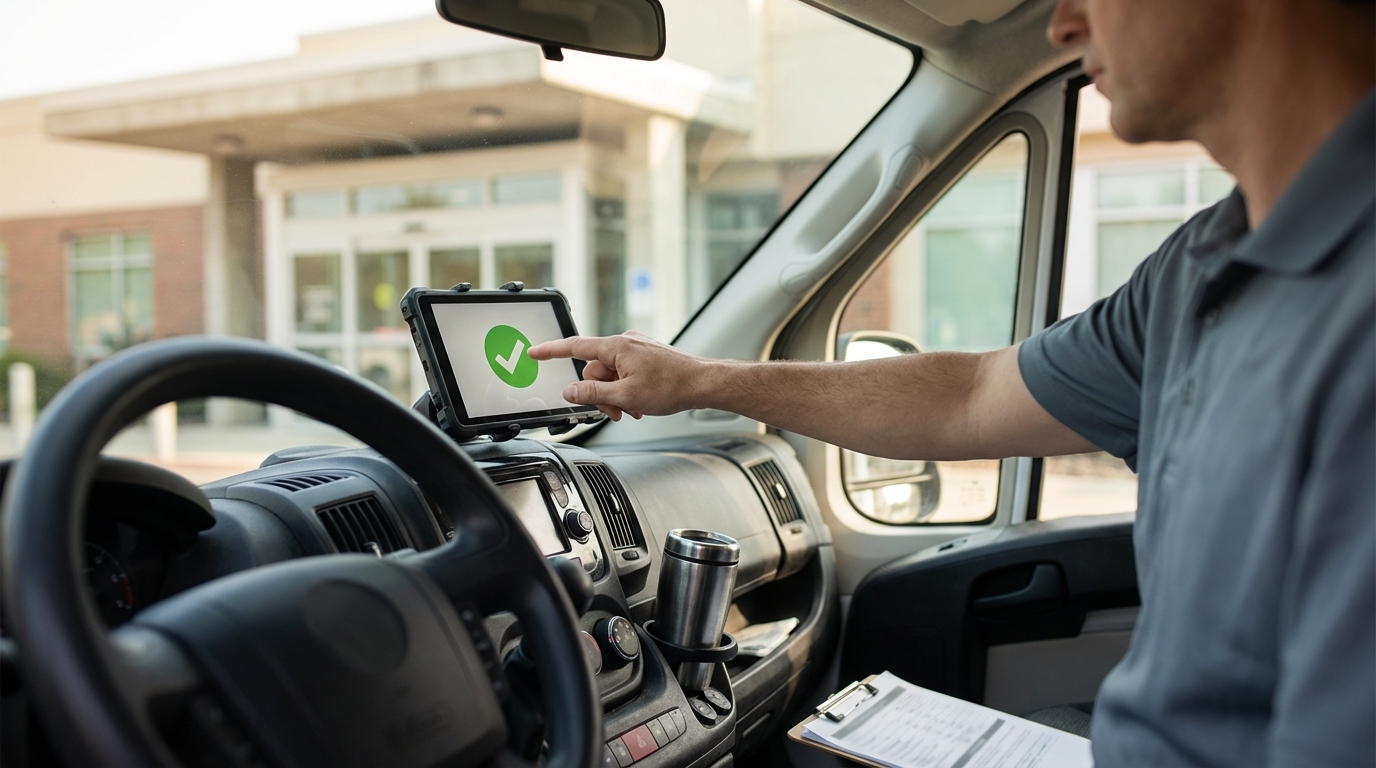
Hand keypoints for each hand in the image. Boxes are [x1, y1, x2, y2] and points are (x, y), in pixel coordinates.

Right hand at [528, 331, 707, 420]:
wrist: (702, 383)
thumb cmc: (672, 386)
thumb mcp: (626, 396)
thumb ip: (593, 393)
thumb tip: (570, 391)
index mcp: (616, 347)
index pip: (575, 347)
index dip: (551, 351)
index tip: (534, 352)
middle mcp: (625, 343)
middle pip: (594, 370)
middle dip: (600, 393)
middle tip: (614, 411)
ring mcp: (636, 349)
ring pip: (610, 375)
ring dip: (615, 395)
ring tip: (632, 409)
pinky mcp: (645, 356)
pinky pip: (625, 373)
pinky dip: (627, 390)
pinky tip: (640, 403)